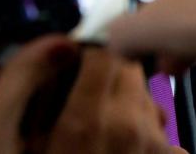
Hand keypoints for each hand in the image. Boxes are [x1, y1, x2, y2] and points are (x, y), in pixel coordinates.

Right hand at [42, 47, 182, 153]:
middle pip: (130, 68)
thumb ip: (45, 96)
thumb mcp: (33, 142)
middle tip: (91, 92)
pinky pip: (162, 128)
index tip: (83, 56)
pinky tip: (128, 148)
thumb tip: (62, 52)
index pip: (105, 52)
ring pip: (146, 94)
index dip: (93, 50)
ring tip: (105, 126)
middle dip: (111, 72)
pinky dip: (148, 132)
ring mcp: (151, 140)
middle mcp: (125, 123)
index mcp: (85, 119)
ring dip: (129, 100)